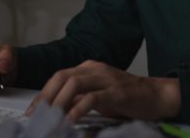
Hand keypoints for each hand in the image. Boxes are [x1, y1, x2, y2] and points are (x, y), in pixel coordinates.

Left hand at [26, 60, 179, 122]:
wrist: (157, 96)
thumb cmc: (127, 98)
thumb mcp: (99, 96)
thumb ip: (80, 98)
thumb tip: (57, 110)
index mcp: (89, 68)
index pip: (59, 76)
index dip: (43, 92)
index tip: (32, 109)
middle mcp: (95, 69)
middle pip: (62, 77)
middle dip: (46, 96)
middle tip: (35, 114)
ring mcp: (106, 79)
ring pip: (74, 84)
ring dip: (59, 102)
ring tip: (50, 118)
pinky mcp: (116, 92)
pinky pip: (92, 98)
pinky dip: (78, 109)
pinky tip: (70, 120)